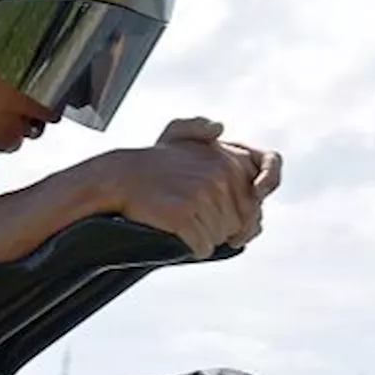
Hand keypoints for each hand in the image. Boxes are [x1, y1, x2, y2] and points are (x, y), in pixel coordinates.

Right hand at [99, 117, 276, 258]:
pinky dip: (191, 247)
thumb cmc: (151, 164)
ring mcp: (202, 196)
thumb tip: (219, 127)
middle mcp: (220, 176)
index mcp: (229, 160)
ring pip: (220, 237)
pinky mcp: (184, 215)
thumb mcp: (177, 134)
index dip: (248, 219)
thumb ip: (201, 127)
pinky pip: (203, 247)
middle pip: (238, 224)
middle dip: (220, 226)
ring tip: (182, 219)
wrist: (118, 179)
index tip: (239, 226)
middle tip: (195, 216)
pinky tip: (177, 232)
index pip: (256, 204)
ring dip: (204, 236)